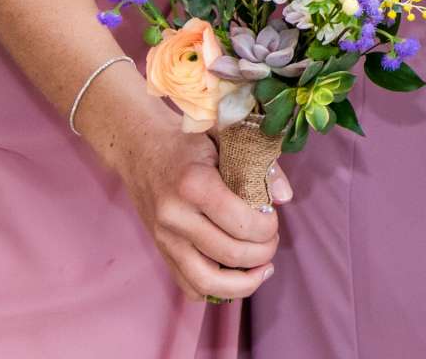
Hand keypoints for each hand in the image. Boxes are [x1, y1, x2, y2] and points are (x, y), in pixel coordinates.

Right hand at [115, 114, 283, 299]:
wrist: (140, 147)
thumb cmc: (188, 140)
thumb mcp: (226, 137)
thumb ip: (260, 165)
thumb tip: (285, 197)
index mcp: (194, 184)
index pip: (241, 222)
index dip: (267, 227)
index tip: (273, 218)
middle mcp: (175, 216)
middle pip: (230, 253)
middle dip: (263, 252)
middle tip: (271, 240)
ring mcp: (165, 238)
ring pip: (207, 282)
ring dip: (244, 282)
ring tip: (261, 268)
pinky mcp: (161, 251)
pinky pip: (189, 286)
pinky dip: (217, 289)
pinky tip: (236, 275)